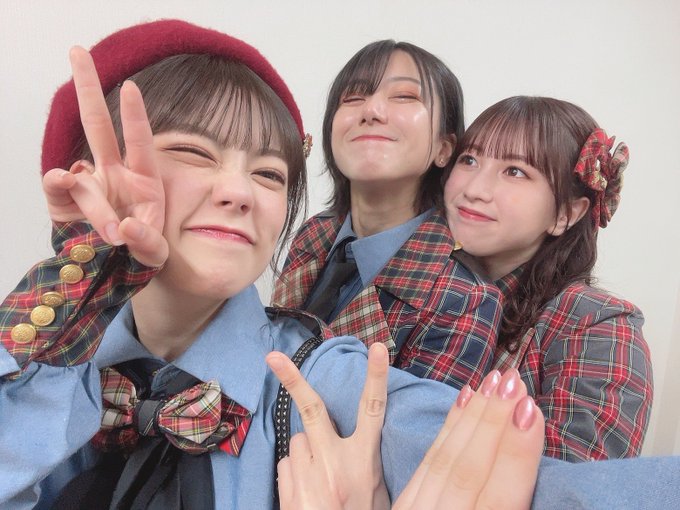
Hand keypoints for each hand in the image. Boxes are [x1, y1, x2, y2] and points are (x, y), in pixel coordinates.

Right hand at [42, 46, 166, 266]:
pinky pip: (56, 187)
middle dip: (87, 89)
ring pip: (80, 177)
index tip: (130, 86)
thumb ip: (147, 242)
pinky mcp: (63, 201)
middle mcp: (113, 173)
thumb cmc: (141, 249)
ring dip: (96, 207)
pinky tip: (65, 187)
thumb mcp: (154, 251)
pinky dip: (57, 184)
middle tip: (77, 50)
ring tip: (115, 235)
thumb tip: (126, 227)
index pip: (138, 141)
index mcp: (143, 179)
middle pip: (97, 125)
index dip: (134, 115)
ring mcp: (87, 184)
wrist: (112, 269)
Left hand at [266, 343, 390, 509]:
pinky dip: (295, 469)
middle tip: (273, 357)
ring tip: (319, 478)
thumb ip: (366, 464)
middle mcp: (332, 462)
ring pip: (299, 441)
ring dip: (306, 450)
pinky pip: (287, 462)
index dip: (376, 376)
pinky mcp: (287, 486)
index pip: (373, 409)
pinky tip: (307, 489)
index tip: (376, 347)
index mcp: (362, 462)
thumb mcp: (377, 494)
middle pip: (314, 409)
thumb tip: (359, 442)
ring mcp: (306, 473)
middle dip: (293, 379)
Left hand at [394, 370, 544, 509]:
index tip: (530, 410)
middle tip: (513, 379)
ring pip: (445, 460)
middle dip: (493, 422)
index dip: (517, 456)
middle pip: (469, 471)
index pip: (500, 499)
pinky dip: (447, 429)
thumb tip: (524, 451)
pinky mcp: (404, 505)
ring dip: (471, 416)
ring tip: (494, 379)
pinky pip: (426, 462)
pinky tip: (463, 397)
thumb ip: (506, 502)